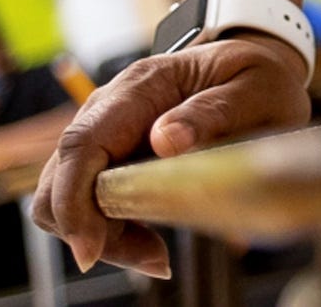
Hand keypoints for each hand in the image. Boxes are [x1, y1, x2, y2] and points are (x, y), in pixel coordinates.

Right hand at [29, 36, 310, 276]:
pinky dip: (110, 230)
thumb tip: (164, 140)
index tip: (90, 249)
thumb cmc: (258, 77)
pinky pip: (89, 201)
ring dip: (101, 234)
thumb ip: (213, 111)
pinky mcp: (113, 156)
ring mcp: (107, 131)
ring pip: (68, 195)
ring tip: (157, 254)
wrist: (256, 65)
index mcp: (142, 86)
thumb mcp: (254, 89)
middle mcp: (110, 106)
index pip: (83, 143)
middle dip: (87, 227)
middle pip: (62, 177)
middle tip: (152, 256)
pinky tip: (152, 242)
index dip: (74, 199)